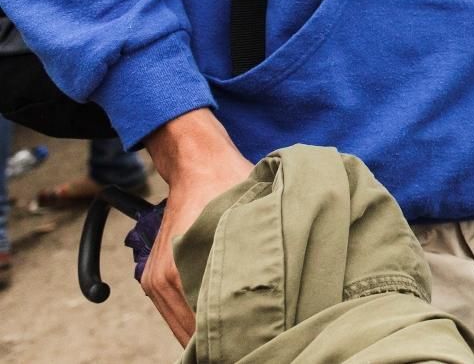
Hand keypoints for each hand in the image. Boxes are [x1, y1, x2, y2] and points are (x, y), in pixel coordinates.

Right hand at [141, 110, 251, 344]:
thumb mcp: (253, 218)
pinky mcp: (153, 281)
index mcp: (182, 270)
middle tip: (255, 344)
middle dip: (223, 342)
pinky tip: (223, 324)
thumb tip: (287, 296)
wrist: (198, 164)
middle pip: (191, 335)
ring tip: (243, 338)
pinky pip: (174, 315)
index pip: (205, 329)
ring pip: (182, 328)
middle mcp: (161, 282)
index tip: (258, 343)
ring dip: (208, 334)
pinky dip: (195, 322)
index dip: (234, 339)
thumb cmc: (230, 187)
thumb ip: (259, 257)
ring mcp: (153, 283)